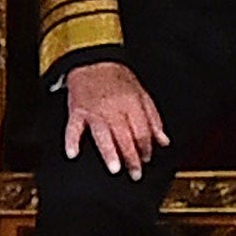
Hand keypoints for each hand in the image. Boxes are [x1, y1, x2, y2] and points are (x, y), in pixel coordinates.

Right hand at [63, 62, 166, 179]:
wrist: (94, 62)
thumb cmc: (118, 78)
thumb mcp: (142, 94)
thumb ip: (153, 119)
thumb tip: (163, 141)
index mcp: (131, 104)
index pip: (142, 130)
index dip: (146, 147)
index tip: (147, 158)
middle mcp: (113, 108)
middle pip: (125, 136)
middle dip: (132, 157)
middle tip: (135, 173)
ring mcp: (94, 111)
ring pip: (102, 134)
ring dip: (109, 152)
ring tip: (114, 168)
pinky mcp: (77, 111)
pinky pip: (73, 127)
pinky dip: (71, 141)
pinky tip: (73, 153)